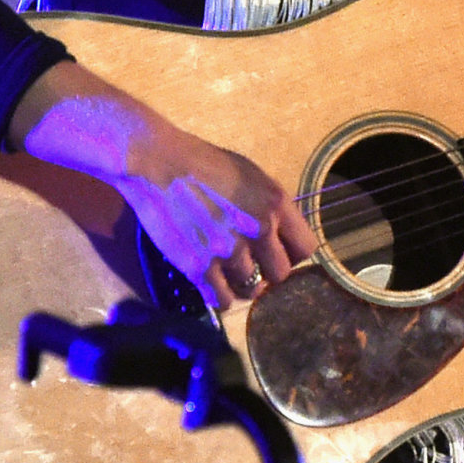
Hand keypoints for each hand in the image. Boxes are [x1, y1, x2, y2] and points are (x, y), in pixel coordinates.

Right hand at [111, 112, 318, 313]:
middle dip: (267, 272)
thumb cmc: (203, 162)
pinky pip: (222, 300)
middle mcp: (259, 229)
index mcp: (276, 203)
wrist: (157, 163)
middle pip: (280, 274)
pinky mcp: (200, 267)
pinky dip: (220, 296)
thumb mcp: (250, 176)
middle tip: (250, 264)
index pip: (306, 248)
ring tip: (228, 272)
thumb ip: (269, 206)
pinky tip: (213, 284)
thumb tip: (279, 235)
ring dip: (242, 284)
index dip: (291, 254)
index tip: (276, 253)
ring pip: (252, 290)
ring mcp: (229, 250)